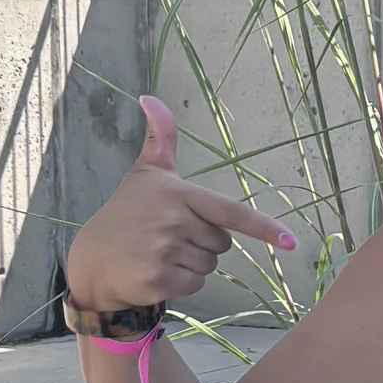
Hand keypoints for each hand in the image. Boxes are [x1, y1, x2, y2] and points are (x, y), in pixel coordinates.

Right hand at [65, 95, 296, 312]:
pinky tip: (154, 273)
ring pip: (209, 266)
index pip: (230, 213)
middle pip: (222, 244)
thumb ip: (160, 138)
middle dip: (202, 244)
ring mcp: (165, 251)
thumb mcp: (144, 174)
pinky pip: (195, 285)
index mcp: (178, 194)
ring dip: (190, 265)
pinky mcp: (158, 280)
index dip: (263, 228)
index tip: (291, 241)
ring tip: (158, 254)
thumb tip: (151, 97)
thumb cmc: (124, 214)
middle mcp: (173, 221)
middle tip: (167, 237)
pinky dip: (180, 284)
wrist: (91, 261)